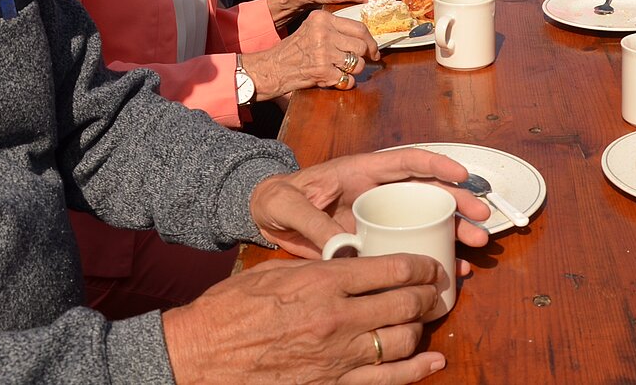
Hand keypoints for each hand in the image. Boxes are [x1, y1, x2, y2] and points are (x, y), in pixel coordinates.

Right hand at [161, 255, 452, 384]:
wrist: (199, 356)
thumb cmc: (230, 310)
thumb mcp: (275, 273)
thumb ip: (319, 269)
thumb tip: (352, 263)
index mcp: (322, 282)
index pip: (390, 268)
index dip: (420, 266)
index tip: (429, 265)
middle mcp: (336, 319)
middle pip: (405, 304)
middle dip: (428, 296)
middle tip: (436, 290)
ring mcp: (336, 358)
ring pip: (402, 342)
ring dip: (421, 330)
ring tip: (425, 320)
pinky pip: (387, 380)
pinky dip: (416, 371)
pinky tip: (432, 361)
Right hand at [245, 11, 382, 100]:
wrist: (272, 67)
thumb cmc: (294, 50)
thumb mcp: (312, 29)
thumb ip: (335, 29)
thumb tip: (365, 39)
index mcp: (322, 19)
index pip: (359, 28)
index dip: (371, 41)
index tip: (374, 51)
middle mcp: (323, 33)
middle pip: (361, 46)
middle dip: (363, 58)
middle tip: (357, 63)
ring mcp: (323, 52)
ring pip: (358, 64)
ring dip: (353, 71)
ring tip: (339, 70)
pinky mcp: (322, 71)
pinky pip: (347, 79)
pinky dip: (344, 83)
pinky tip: (333, 79)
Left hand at [250, 149, 490, 257]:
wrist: (265, 217)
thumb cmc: (277, 198)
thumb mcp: (289, 204)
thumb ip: (314, 221)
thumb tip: (344, 247)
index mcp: (362, 171)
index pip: (407, 161)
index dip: (437, 164)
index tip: (463, 174)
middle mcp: (378, 191)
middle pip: (428, 191)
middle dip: (458, 202)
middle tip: (482, 219)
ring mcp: (380, 216)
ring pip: (426, 219)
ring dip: (454, 230)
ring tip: (476, 245)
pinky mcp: (375, 240)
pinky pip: (410, 246)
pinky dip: (432, 255)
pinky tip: (452, 269)